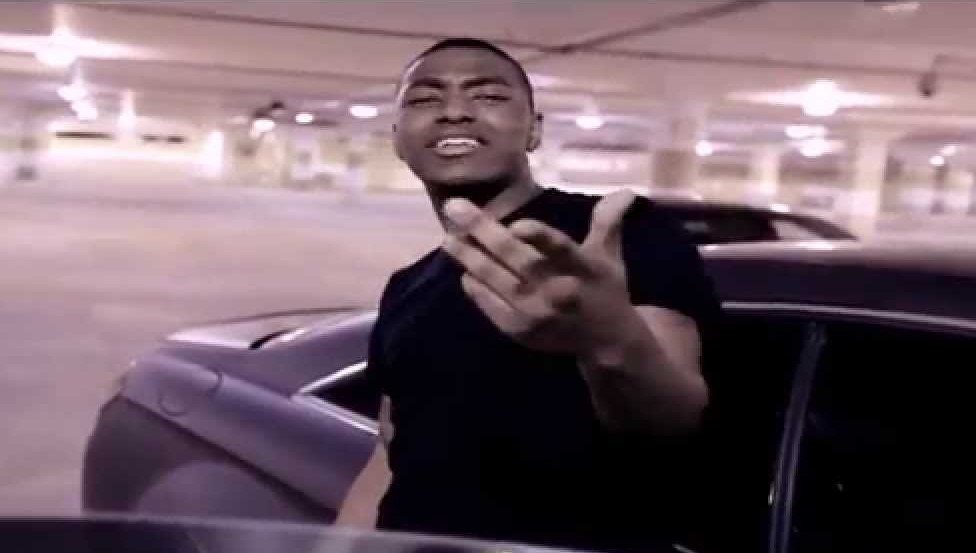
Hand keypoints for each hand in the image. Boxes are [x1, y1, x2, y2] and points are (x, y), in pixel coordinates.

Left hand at [441, 190, 642, 360]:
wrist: (605, 342)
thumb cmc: (604, 289)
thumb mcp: (609, 255)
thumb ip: (608, 221)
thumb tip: (625, 191)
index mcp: (583, 269)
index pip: (559, 250)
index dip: (539, 238)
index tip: (517, 224)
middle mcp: (558, 291)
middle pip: (516, 259)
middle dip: (483, 232)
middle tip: (455, 208)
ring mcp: (536, 314)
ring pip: (496, 281)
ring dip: (469, 257)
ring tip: (448, 238)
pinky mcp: (520, 331)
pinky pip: (490, 305)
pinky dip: (476, 287)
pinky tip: (463, 270)